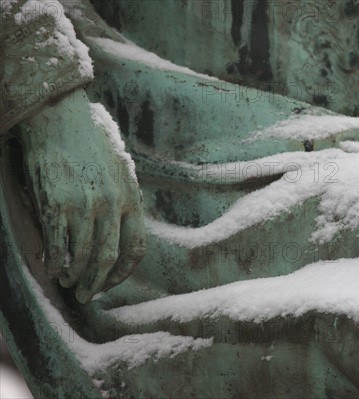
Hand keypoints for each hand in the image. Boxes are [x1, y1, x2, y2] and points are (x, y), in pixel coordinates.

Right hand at [18, 89, 145, 302]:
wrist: (59, 114)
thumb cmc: (90, 138)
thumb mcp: (120, 165)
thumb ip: (124, 195)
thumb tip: (123, 223)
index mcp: (130, 196)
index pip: (136, 247)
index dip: (124, 271)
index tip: (112, 281)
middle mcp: (111, 204)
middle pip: (108, 259)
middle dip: (97, 283)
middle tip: (87, 295)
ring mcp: (83, 205)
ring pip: (82, 257)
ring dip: (74, 276)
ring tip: (66, 282)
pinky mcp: (56, 203)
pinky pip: (57, 245)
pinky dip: (54, 262)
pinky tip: (50, 267)